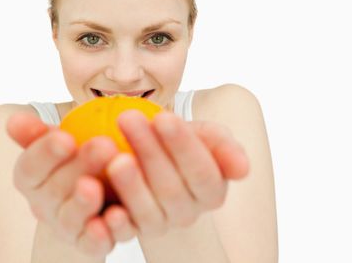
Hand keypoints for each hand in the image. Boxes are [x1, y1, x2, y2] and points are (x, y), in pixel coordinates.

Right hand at [6, 112, 121, 256]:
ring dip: (84, 203)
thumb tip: (14, 120)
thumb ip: (38, 132)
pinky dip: (104, 233)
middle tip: (104, 146)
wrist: (103, 188)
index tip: (65, 138)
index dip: (45, 153)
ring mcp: (67, 227)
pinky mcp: (91, 245)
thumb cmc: (78, 158)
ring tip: (98, 187)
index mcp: (31, 178)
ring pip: (70, 219)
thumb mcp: (61, 140)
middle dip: (79, 168)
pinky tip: (118, 215)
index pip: (30, 167)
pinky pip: (94, 244)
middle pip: (54, 190)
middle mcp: (44, 206)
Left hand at [102, 110, 249, 236]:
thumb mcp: (203, 136)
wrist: (148, 155)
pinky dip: (117, 225)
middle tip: (128, 119)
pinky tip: (109, 210)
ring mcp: (159, 224)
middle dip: (149, 151)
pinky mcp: (131, 231)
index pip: (202, 172)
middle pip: (171, 188)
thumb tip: (243, 168)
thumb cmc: (176, 142)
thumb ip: (222, 146)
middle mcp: (187, 212)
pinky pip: (125, 233)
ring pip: (148, 211)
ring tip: (114, 159)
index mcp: (211, 191)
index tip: (163, 117)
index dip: (182, 145)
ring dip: (131, 185)